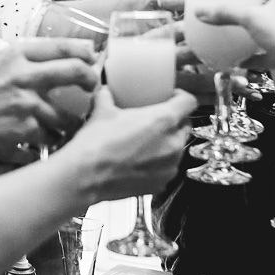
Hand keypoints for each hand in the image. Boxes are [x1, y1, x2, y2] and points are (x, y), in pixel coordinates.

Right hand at [0, 38, 98, 166]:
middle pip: (77, 73)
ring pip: (67, 116)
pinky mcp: (23, 133)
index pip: (63, 47)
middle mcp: (23, 76)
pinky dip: (47, 143)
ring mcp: (25, 106)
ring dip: (68, 123)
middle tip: (93, 88)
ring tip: (62, 127)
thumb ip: (21, 62)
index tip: (92, 60)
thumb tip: (56, 60)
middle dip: (91, 81)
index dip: (85, 53)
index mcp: (14, 55)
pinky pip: (49, 139)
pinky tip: (39, 144)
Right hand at [58, 88, 193, 202]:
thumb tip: (105, 91)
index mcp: (163, 120)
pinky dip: (158, 164)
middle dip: (174, 122)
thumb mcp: (102, 111)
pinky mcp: (161, 184)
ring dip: (166, 143)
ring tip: (145, 142)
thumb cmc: (96, 145)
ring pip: (177, 149)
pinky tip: (139, 161)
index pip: (189, 102)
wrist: (85, 176)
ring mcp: (169, 166)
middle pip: (185, 126)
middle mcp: (173, 143)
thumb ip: (107, 96)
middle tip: (154, 120)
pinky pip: (166, 168)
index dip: (181, 97)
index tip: (172, 98)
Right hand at [191, 0, 274, 85]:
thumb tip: (202, 12)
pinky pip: (265, 55)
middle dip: (247, 13)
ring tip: (231, 37)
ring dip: (249, 36)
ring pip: (265, 33)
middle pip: (264, 10)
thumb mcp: (251, 17)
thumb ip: (226, 13)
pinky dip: (252, 58)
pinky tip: (238, 61)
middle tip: (228, 14)